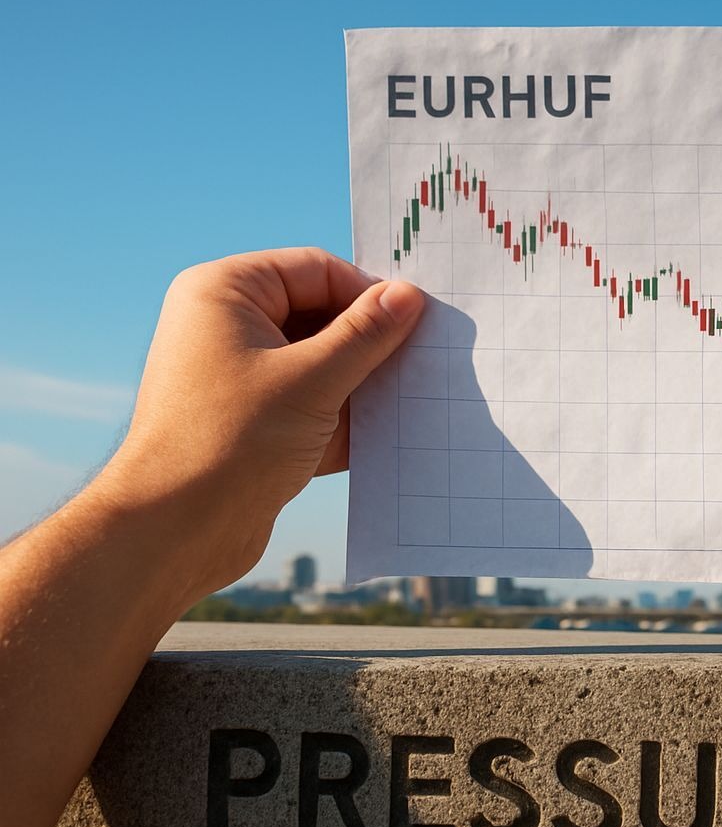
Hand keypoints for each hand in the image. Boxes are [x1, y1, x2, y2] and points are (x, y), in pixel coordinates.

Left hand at [0, 248, 423, 826]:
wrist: (158, 555)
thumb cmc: (213, 463)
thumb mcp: (308, 389)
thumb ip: (369, 339)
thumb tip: (415, 301)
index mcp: (225, 295)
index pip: (324, 271)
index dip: (382, 294)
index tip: (439, 319)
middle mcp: (229, 336)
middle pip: (333, 323)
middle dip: (387, 346)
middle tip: (456, 362)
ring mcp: (246, 395)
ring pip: (335, 375)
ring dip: (380, 394)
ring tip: (441, 408)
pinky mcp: (262, 445)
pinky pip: (329, 420)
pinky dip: (364, 430)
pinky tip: (409, 448)